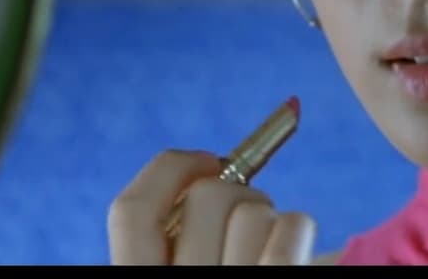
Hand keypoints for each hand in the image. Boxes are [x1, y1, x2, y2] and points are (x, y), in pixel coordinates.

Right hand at [107, 149, 316, 264]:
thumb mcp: (184, 277)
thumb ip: (176, 246)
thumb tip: (206, 173)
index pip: (130, 211)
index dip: (169, 170)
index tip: (204, 159)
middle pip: (206, 196)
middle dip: (236, 193)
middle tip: (249, 221)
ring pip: (254, 208)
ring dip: (269, 218)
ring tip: (269, 253)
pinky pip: (291, 226)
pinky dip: (296, 229)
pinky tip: (294, 251)